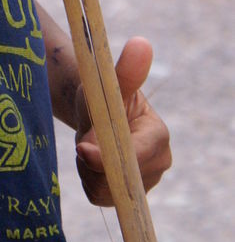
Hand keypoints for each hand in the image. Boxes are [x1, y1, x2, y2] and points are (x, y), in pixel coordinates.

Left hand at [74, 36, 172, 205]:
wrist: (94, 112)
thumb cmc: (102, 92)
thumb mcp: (107, 81)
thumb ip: (125, 71)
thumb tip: (141, 44)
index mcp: (158, 137)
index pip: (138, 154)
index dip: (110, 155)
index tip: (82, 148)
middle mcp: (157, 164)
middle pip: (121, 179)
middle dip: (95, 161)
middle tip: (82, 141)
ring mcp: (144, 184)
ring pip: (107, 190)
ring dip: (88, 169)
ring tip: (88, 145)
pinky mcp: (125, 197)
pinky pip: (100, 197)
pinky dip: (88, 180)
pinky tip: (89, 161)